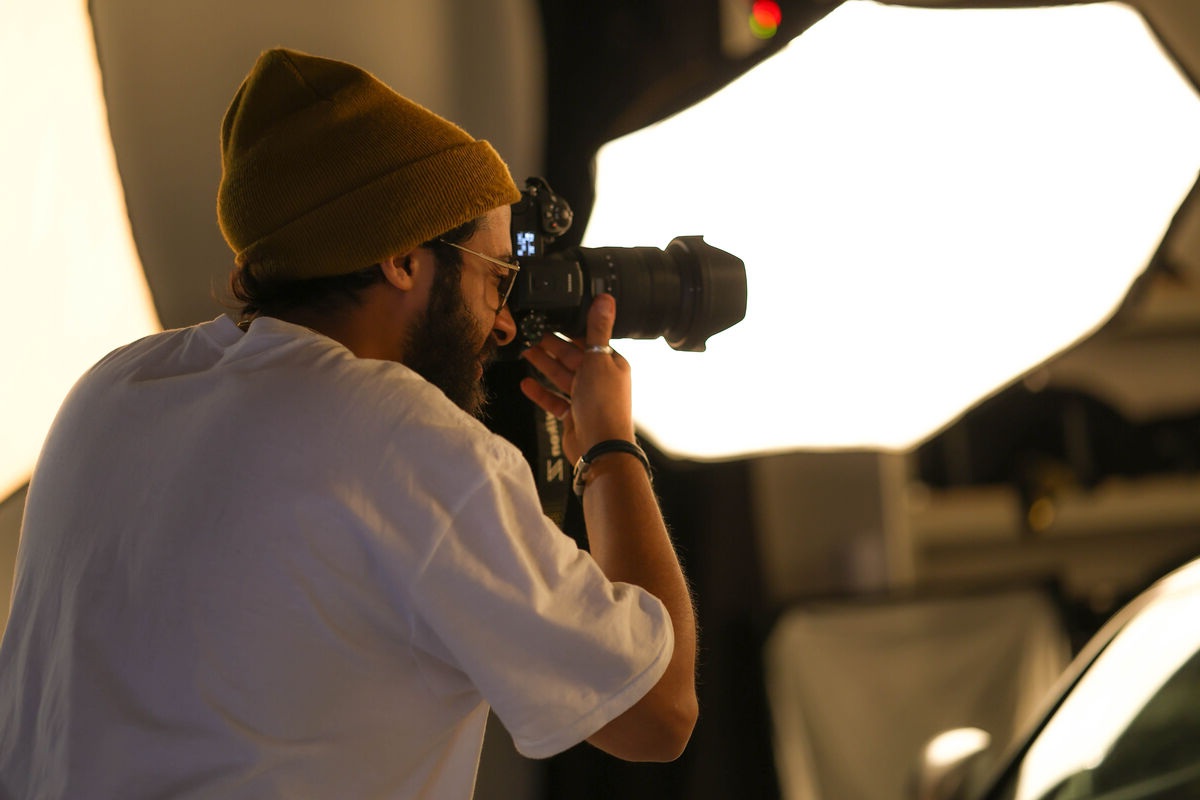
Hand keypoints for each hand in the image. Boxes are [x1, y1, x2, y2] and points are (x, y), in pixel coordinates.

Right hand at [519, 294, 634, 463]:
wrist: (600, 447)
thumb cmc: (603, 404)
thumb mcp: (598, 359)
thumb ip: (597, 329)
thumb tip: (606, 299)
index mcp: (611, 364)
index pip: (587, 341)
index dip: (567, 330)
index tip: (549, 319)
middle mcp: (600, 380)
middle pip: (571, 358)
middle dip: (550, 345)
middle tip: (529, 332)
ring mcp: (586, 399)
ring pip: (561, 377)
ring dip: (543, 364)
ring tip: (524, 351)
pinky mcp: (573, 416)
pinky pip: (554, 400)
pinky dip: (541, 392)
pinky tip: (526, 383)